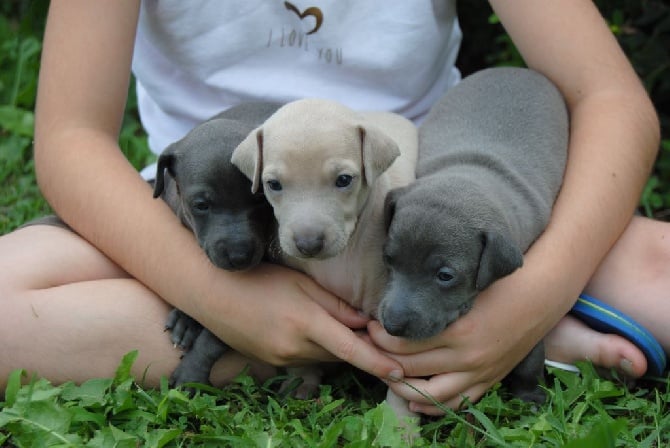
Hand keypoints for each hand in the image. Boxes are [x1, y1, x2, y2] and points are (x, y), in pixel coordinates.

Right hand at [198, 262, 403, 381]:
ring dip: (338, 346)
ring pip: (324, 357)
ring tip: (340, 324)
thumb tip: (366, 322)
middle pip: (341, 354)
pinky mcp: (274, 363)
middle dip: (361, 347)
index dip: (377, 362)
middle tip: (377, 332)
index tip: (400, 371)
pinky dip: (318, 348)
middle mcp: (295, 348)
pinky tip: (312, 328)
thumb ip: (335, 304)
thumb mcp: (301, 283)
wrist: (212, 295)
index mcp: (305, 323)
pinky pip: (306, 358)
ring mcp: (282, 359)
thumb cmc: (259, 279)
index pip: (350, 348)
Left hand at [368, 269, 561, 414]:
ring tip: (385, 374)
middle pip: (410, 369)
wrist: (539, 297)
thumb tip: (402, 311)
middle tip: (368, 348)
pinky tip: (413, 400)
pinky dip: (432, 406)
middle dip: (382, 359)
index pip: (404, 344)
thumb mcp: (465, 294)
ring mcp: (478, 374)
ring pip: (430, 394)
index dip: (380, 337)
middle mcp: (467, 359)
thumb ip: (436, 306)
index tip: (370, 327)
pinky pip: (456, 403)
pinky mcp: (488, 381)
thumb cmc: (499, 287)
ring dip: (401, 387)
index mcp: (457, 332)